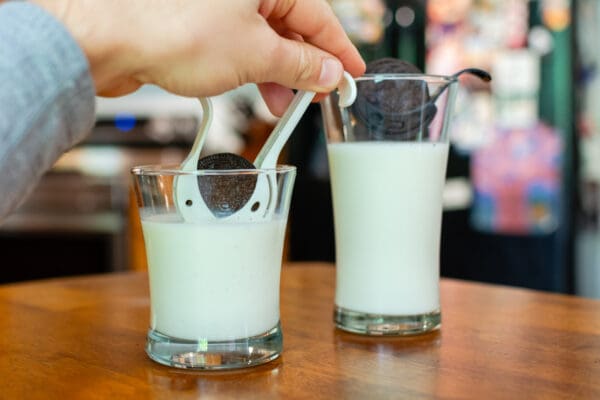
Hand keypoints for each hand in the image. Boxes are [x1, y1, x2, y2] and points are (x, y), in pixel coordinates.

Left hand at [31, 0, 365, 115]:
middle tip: (318, 97)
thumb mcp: (256, 54)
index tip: (353, 76)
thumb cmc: (174, 30)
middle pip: (291, 29)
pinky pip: (239, 49)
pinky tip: (257, 92)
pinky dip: (252, 73)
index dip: (339, 51)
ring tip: (284, 104)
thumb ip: (300, 65)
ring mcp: (219, 8)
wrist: (112, 43)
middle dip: (306, 68)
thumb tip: (328, 73)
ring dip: (278, 76)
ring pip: (264, 42)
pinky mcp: (200, 27)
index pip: (318, 16)